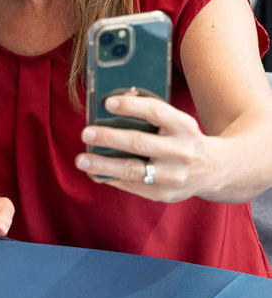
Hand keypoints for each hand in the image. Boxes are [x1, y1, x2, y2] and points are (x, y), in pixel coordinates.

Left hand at [75, 92, 213, 201]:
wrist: (217, 170)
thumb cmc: (183, 137)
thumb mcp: (176, 121)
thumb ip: (150, 112)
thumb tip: (112, 103)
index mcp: (183, 126)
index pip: (155, 112)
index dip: (131, 106)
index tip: (107, 103)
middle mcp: (180, 152)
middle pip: (139, 143)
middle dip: (109, 138)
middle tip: (85, 133)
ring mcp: (173, 176)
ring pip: (132, 170)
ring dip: (102, 165)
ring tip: (81, 160)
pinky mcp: (164, 194)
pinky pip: (132, 186)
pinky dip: (110, 178)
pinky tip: (94, 173)